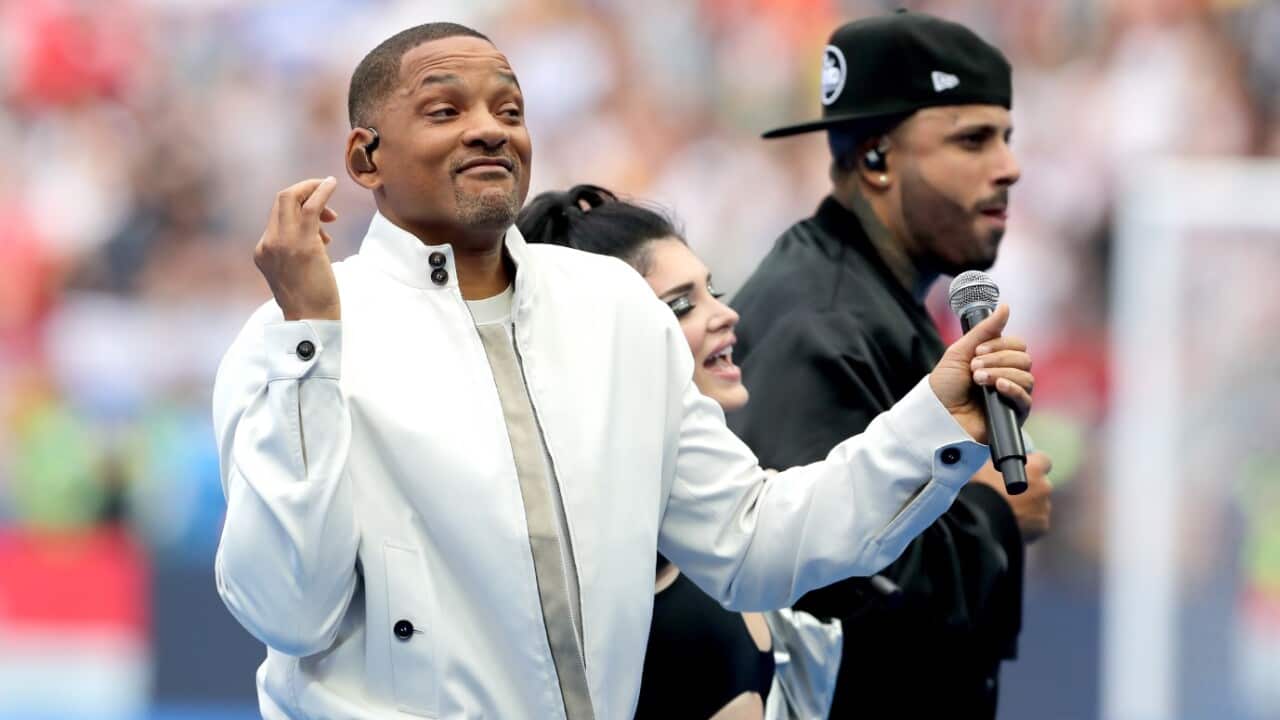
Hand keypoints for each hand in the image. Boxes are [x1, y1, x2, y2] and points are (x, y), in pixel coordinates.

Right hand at [254, 177, 341, 320]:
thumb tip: (319, 235)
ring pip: (291, 198)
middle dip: (304, 191)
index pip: (277, 215)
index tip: (321, 218)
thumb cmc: (310, 302)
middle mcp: (267, 243)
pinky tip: (332, 183)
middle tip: (325, 196)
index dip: (299, 208)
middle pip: (281, 200)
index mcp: (262, 251)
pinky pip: (310, 206)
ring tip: (333, 216)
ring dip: (314, 191)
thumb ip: (298, 251)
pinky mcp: (303, 244)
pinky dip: (321, 190)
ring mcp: (282, 242)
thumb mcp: (296, 272)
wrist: (311, 321)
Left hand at [928, 304, 1032, 442]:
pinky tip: (998, 387)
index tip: (977, 351)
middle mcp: (1008, 376)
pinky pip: (1026, 399)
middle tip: (974, 368)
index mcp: (997, 361)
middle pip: (1024, 359)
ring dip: (1000, 374)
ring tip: (978, 380)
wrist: (936, 414)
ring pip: (1026, 377)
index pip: (1017, 345)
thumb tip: (1005, 307)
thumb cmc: (945, 386)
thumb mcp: (961, 352)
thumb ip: (985, 330)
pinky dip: (1013, 389)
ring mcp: (1011, 396)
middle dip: (998, 360)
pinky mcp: (1012, 415)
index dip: (1000, 345)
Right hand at [969, 452, 1052, 542]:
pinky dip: (1028, 522)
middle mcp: (1044, 486)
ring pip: (1039, 504)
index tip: (1023, 470)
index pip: (1043, 460)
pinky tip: (1014, 522)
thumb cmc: (983, 490)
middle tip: (1011, 494)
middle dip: (1030, 488)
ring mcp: (1044, 507)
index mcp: (1034, 469)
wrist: (982, 519)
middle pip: (1041, 484)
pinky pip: (1037, 522)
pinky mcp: (1042, 526)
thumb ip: (1003, 467)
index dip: (1033, 465)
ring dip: (1029, 506)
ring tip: (1010, 510)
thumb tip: (1002, 467)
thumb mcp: (987, 468)